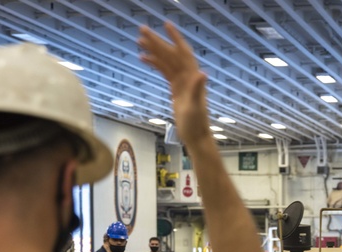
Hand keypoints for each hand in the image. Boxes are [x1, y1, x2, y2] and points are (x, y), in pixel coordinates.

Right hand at [138, 23, 209, 146]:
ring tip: (139, 40)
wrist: (196, 136)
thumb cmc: (196, 124)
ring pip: (166, 61)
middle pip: (171, 54)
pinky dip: (155, 63)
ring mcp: (182, 82)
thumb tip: (203, 73)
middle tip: (142, 29)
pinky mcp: (176, 89)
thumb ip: (197, 89)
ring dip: (154, 50)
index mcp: (192, 78)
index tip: (166, 25)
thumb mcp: (195, 107)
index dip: (175, 38)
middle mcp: (188, 77)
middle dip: (158, 41)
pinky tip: (143, 58)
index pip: (183, 53)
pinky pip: (164, 71)